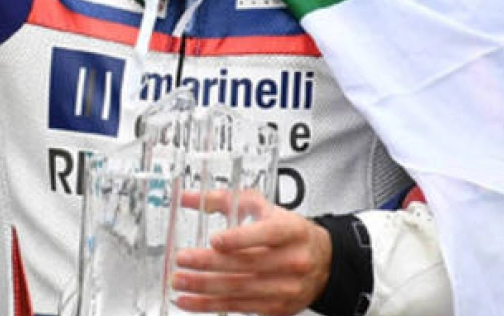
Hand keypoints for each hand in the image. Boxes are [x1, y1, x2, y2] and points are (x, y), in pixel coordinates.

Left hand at [170, 190, 331, 315]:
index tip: (215, 240)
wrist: (324, 263)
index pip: (267, 234)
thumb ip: (226, 200)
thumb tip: (189, 198)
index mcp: (291, 231)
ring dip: (204, 288)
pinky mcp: (276, 308)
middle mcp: (291, 261)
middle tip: (182, 260)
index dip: (240, 239)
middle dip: (209, 264)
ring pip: (239, 290)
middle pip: (246, 265)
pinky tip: (189, 300)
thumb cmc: (291, 233)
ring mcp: (285, 288)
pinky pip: (238, 307)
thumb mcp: (265, 209)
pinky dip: (210, 305)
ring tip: (179, 281)